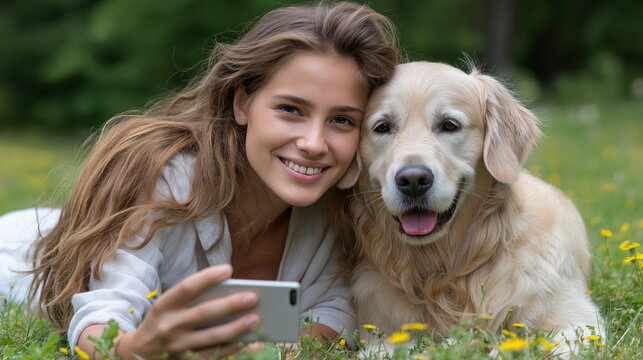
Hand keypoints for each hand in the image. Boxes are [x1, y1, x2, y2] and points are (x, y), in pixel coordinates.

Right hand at [80, 264, 259, 358]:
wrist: (138, 353)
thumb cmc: (164, 321)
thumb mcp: (169, 307)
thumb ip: (193, 299)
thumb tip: (230, 293)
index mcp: (164, 305)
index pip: (187, 287)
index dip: (207, 278)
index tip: (229, 269)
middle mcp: (168, 326)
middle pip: (204, 313)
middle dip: (231, 304)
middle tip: (253, 296)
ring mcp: (177, 346)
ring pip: (212, 336)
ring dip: (237, 328)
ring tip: (257, 318)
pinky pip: (213, 354)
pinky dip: (230, 347)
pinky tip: (246, 339)